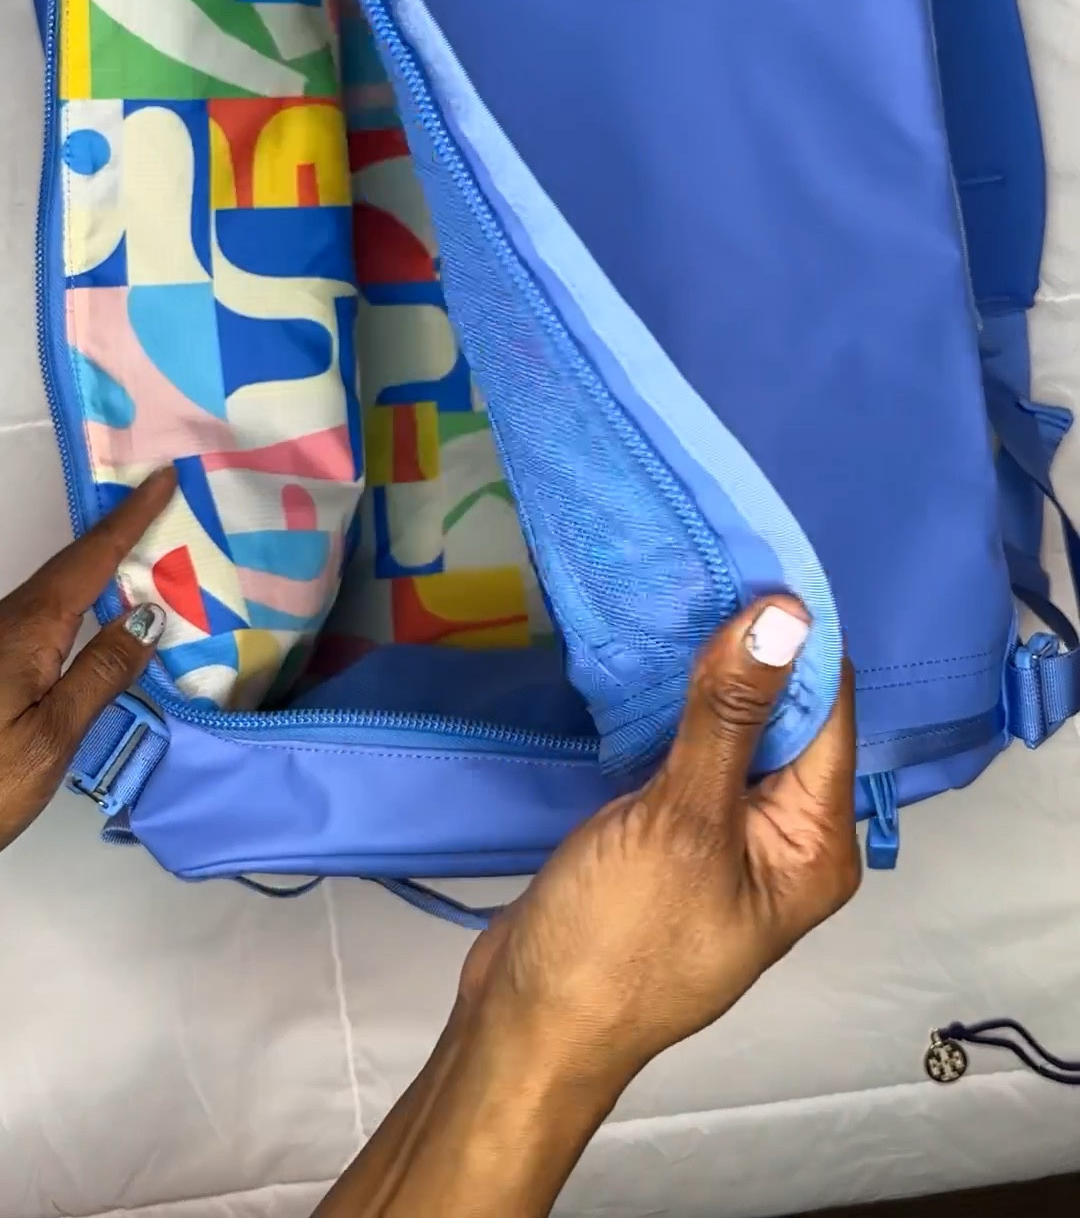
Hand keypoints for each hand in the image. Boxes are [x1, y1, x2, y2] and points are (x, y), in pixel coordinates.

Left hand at [0, 467, 175, 851]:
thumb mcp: (52, 737)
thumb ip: (102, 674)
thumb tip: (149, 617)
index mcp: (27, 630)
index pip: (89, 560)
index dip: (129, 519)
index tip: (162, 478)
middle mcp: (6, 625)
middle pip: (69, 569)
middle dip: (115, 536)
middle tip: (162, 509)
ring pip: (54, 595)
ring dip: (97, 572)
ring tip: (144, 560)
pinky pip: (42, 619)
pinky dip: (78, 604)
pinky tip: (95, 621)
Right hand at [319, 596, 859, 1217]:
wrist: (530, 1024)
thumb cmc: (618, 938)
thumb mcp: (680, 818)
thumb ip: (730, 713)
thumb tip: (784, 614)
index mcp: (816, 843)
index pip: (829, 710)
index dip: (796, 635)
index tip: (751, 557)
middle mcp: (785, 837)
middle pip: (785, 716)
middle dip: (750, 648)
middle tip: (702, 562)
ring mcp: (725, 836)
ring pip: (732, 730)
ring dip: (706, 674)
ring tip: (674, 591)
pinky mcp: (671, 833)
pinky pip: (689, 752)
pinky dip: (673, 710)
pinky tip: (645, 660)